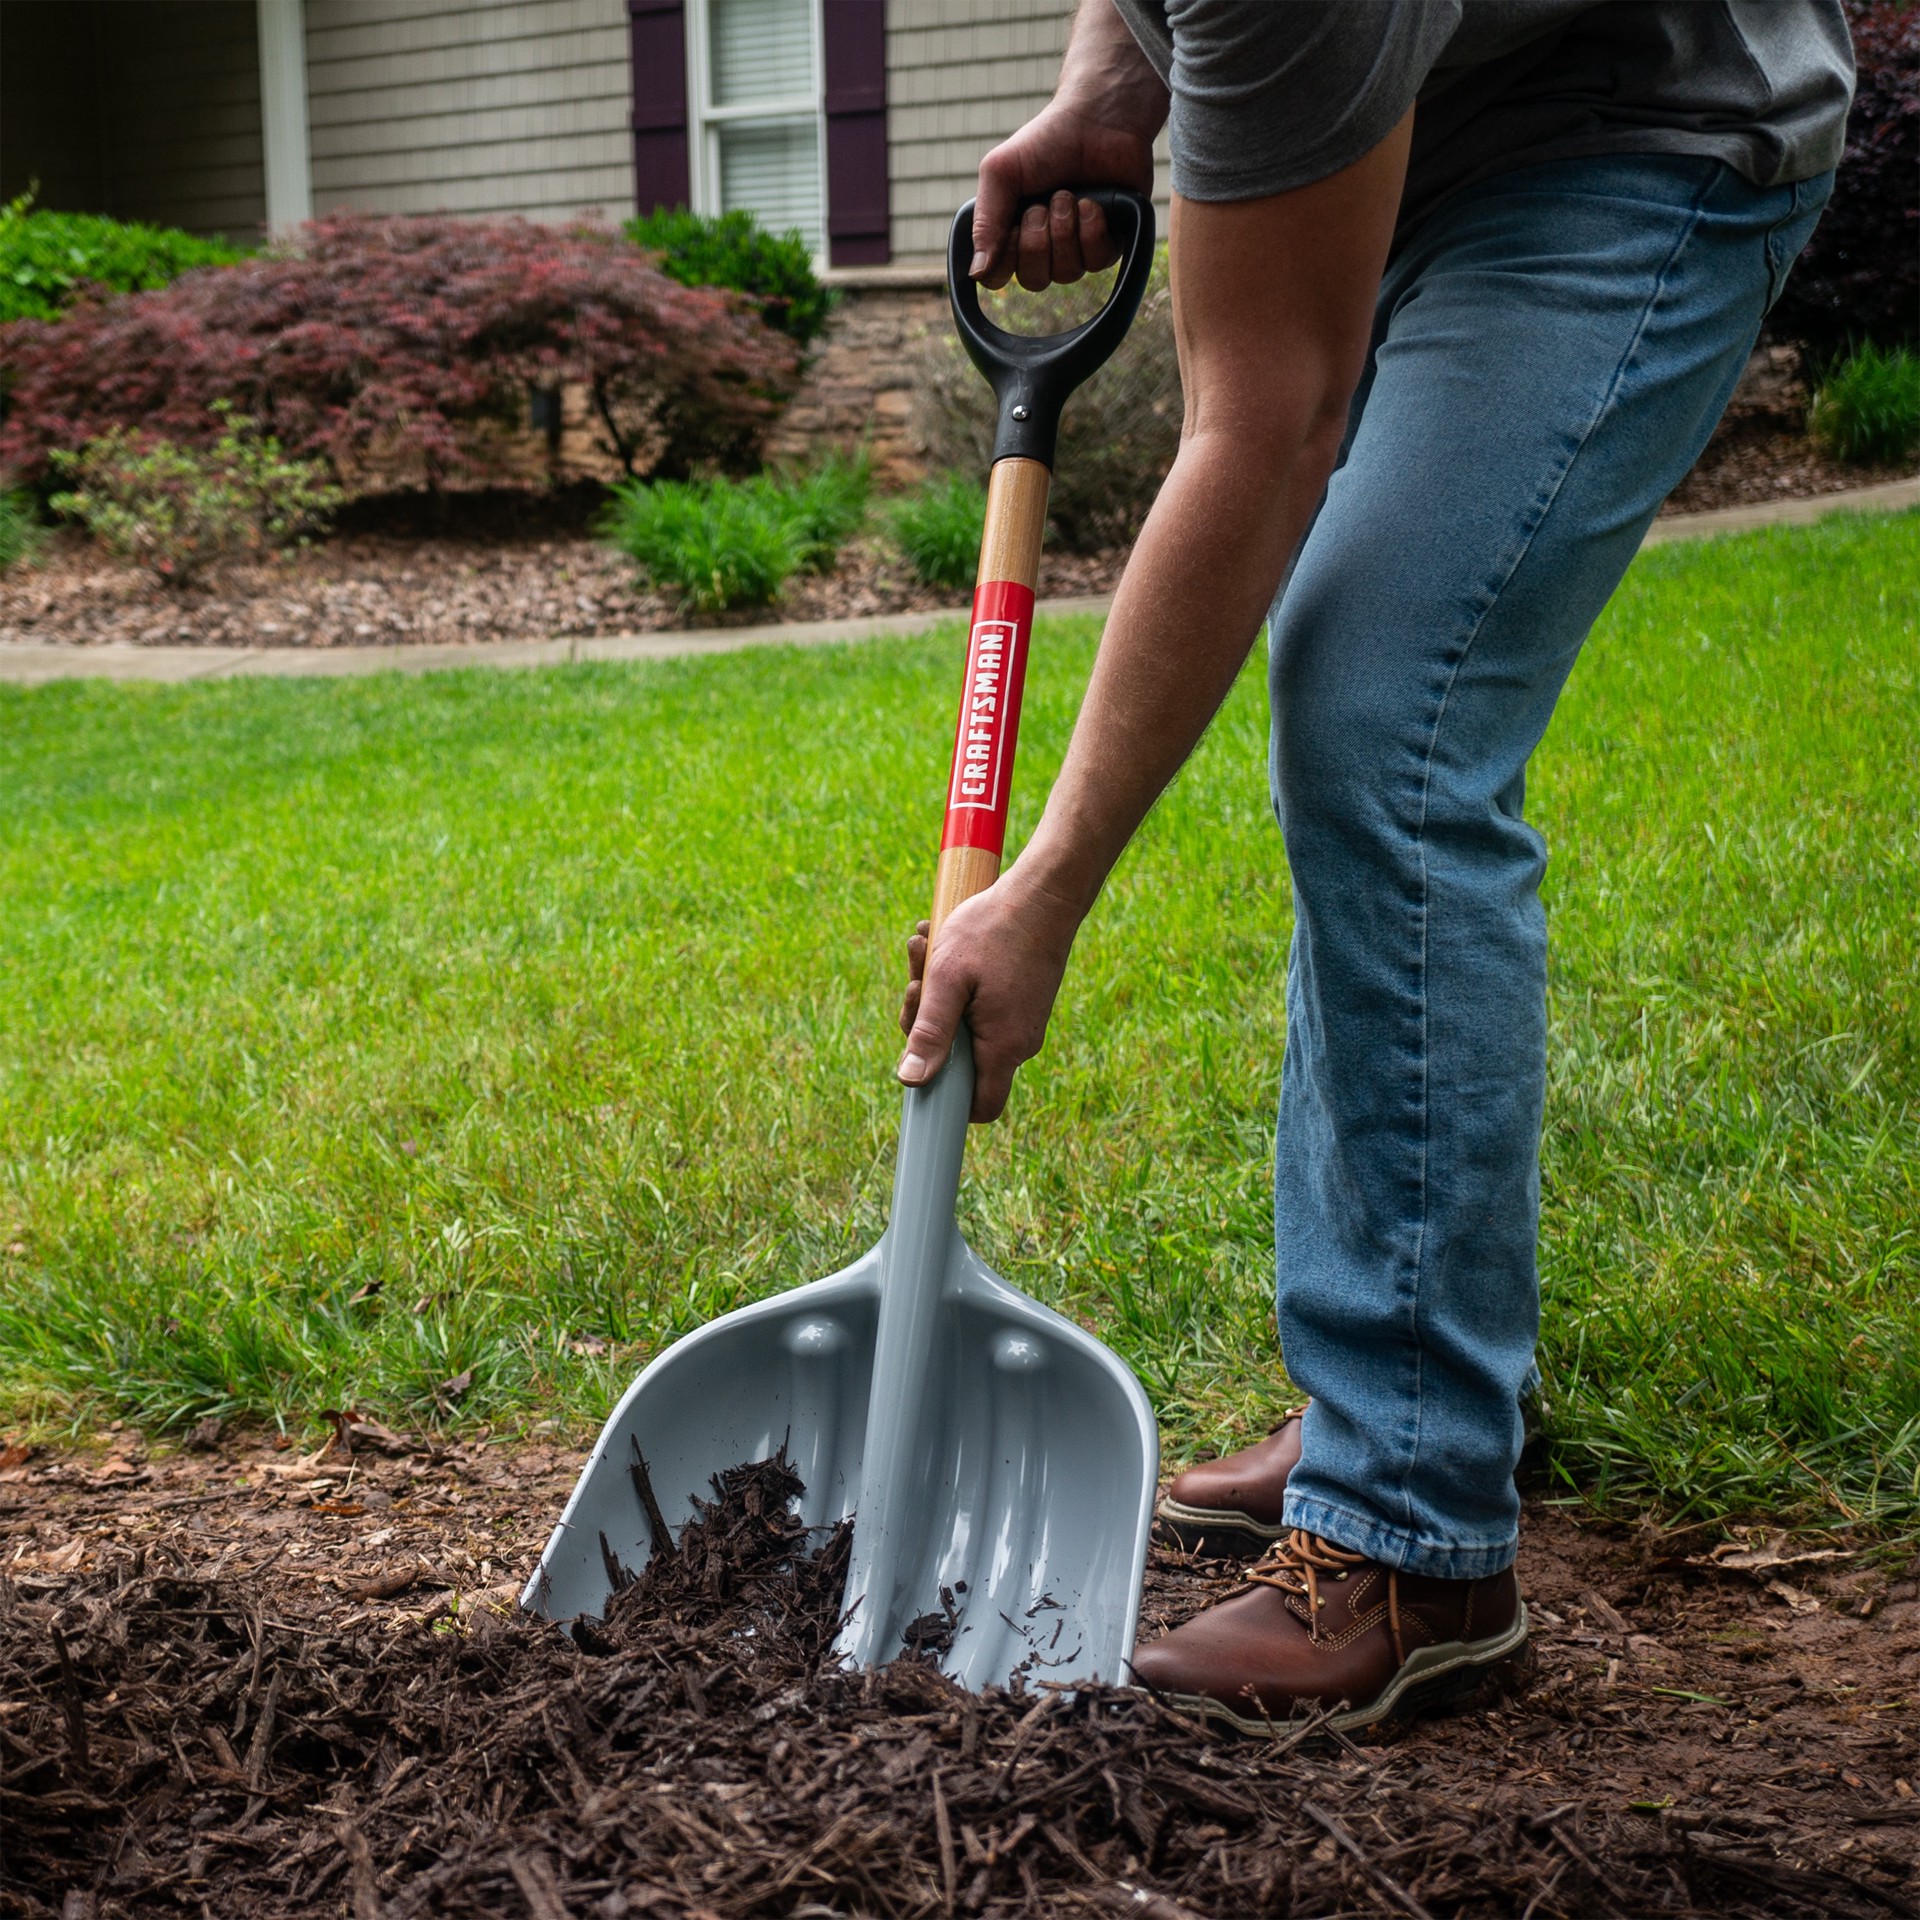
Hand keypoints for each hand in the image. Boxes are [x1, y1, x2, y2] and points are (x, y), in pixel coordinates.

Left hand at [896, 873, 1080, 1121]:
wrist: (1044, 893)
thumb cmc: (994, 930)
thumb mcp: (948, 977)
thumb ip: (930, 1031)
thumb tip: (910, 1081)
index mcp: (1003, 1046)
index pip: (978, 1108)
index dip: (946, 1101)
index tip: (919, 1064)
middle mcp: (1019, 1043)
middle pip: (960, 1060)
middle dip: (927, 1022)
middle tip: (916, 980)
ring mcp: (1022, 1022)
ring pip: (965, 1027)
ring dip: (937, 994)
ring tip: (925, 946)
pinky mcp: (1021, 1002)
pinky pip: (979, 1007)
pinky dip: (956, 983)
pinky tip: (943, 946)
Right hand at [970, 31, 1164, 291]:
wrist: (1098, 119)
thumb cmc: (1047, 141)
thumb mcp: (1000, 173)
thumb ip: (984, 222)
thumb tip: (976, 273)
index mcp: (1011, 231)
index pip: (998, 277)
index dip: (1004, 260)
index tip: (1012, 228)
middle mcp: (1043, 246)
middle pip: (1033, 280)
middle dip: (1037, 240)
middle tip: (1044, 203)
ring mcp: (1077, 247)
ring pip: (1065, 274)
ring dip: (1064, 231)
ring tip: (1069, 196)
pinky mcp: (1108, 243)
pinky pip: (1096, 262)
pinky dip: (1091, 232)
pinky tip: (1092, 204)